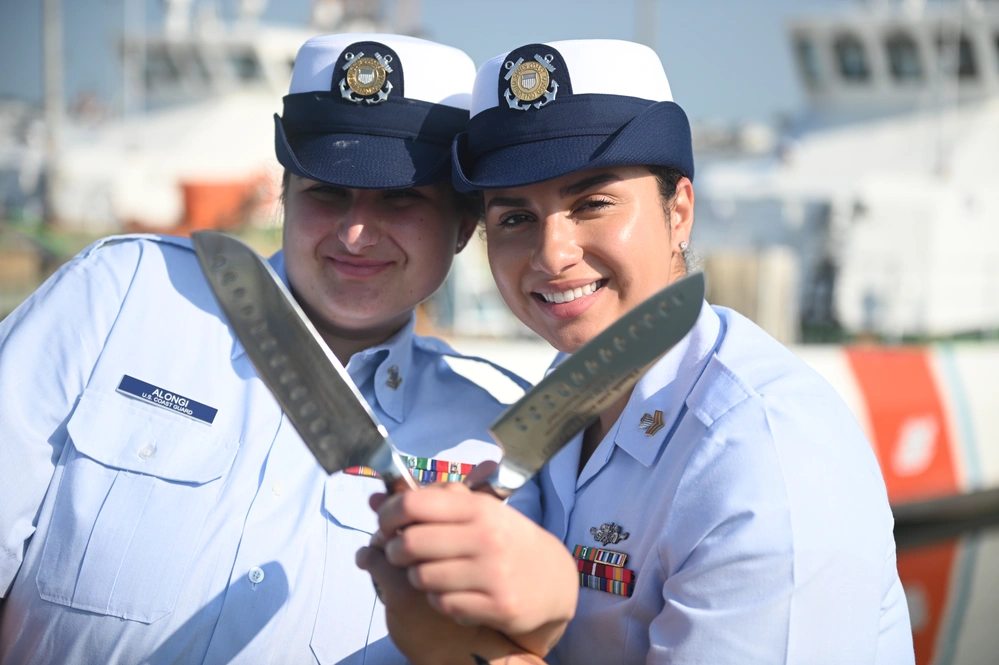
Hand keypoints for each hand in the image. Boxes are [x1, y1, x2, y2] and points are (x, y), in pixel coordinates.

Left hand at [368, 469, 576, 655]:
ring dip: (416, 576)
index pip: (414, 504)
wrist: (553, 580)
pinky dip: (437, 599)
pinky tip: (448, 592)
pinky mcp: (497, 605)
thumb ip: (435, 501)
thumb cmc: (506, 540)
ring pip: (422, 577)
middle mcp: (486, 538)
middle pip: (410, 543)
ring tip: (426, 572)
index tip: (385, 524)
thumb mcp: (481, 511)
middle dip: (395, 550)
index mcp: (478, 508)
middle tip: (399, 553)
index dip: (388, 514)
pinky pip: (442, 604)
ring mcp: (492, 573)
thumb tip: (377, 497)